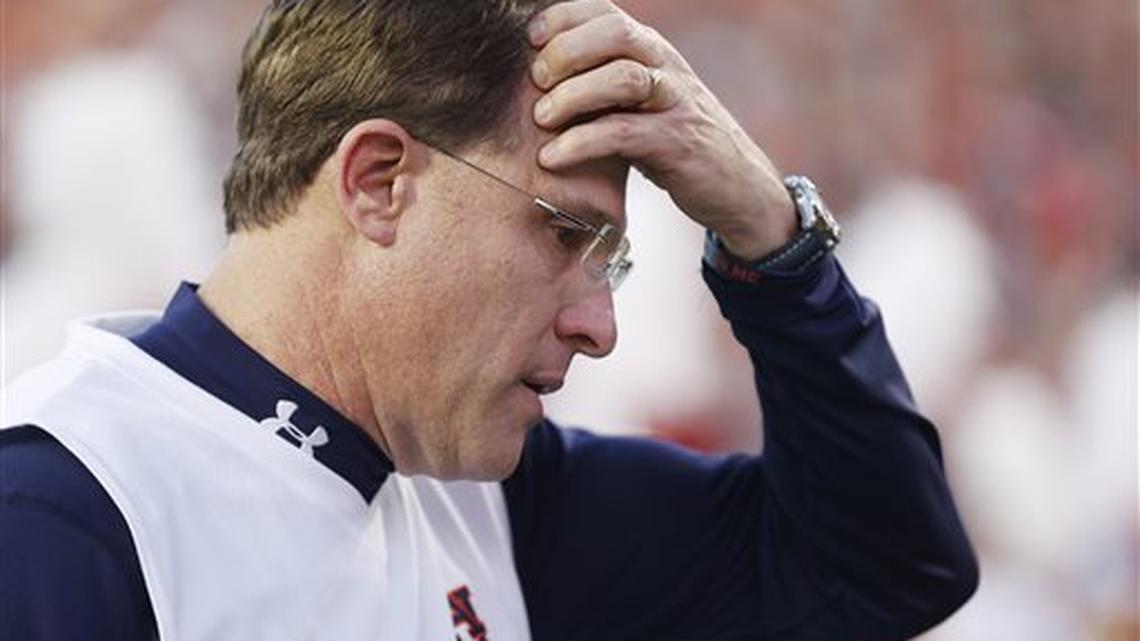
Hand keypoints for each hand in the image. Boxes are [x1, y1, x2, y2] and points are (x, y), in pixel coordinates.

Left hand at [528, 0, 796, 259]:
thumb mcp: (639, 105)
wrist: (738, 188)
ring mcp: (676, 103)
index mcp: (653, 51)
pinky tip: (552, 158)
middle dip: (567, 51)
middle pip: (616, 32)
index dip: (565, 17)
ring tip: (541, 119)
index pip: (607, 11)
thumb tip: (538, 81)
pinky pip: (625, 132)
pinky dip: (582, 143)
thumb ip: (602, 86)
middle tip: (535, 82)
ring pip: (623, 78)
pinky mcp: (678, 143)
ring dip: (573, 95)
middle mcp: (667, 67)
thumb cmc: (674, 144)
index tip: (530, 39)